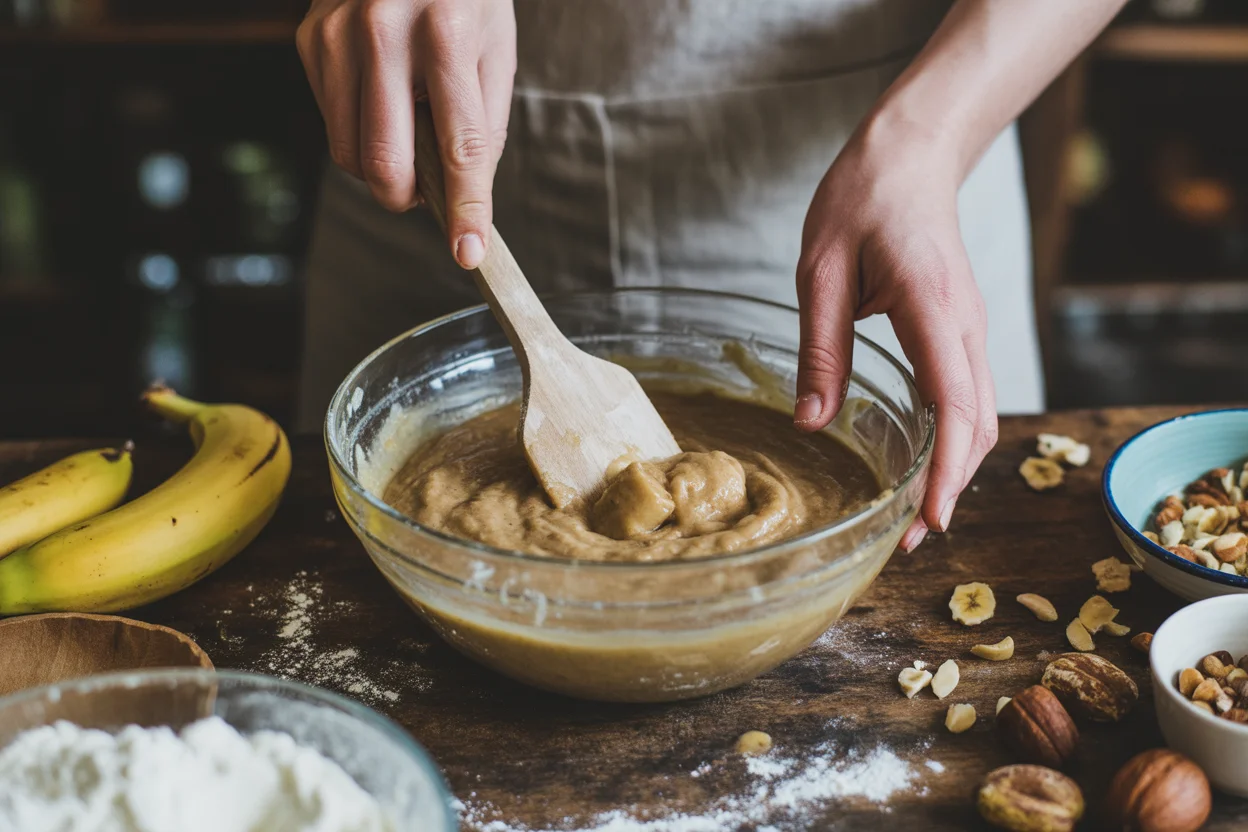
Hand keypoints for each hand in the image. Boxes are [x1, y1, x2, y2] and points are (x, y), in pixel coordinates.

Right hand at [297, 0, 515, 267]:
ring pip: (348, 152)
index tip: (468, 252)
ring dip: (381, 168)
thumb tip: (467, 197)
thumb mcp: (495, 47)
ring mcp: (337, 34)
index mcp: (447, 32)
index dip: (464, 207)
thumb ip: (483, 125)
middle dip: (406, 199)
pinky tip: (381, 96)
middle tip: (426, 194)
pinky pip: (331, 120)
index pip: (458, 146)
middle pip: (386, 163)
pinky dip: (358, 129)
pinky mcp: (309, 38)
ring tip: (407, 134)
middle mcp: (383, 31)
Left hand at [793, 116, 997, 550]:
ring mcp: (972, 327)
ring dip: (956, 468)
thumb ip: (821, 349)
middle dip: (950, 486)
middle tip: (908, 540)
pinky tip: (925, 464)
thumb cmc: (861, 199)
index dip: (946, 467)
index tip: (929, 520)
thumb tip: (811, 425)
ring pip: (980, 414)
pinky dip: (956, 439)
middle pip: (976, 422)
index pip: (953, 401)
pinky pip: (970, 395)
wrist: (910, 154)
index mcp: (930, 305)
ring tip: (916, 517)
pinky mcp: (964, 330)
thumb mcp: (820, 271)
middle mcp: (966, 324)